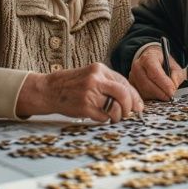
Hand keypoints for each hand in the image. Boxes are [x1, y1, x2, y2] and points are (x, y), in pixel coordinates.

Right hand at [16, 63, 142, 122]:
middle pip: (123, 94)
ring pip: (115, 108)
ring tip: (113, 116)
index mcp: (99, 69)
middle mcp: (95, 79)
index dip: (134, 96)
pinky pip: (103, 117)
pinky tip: (100, 116)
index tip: (138, 106)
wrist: (49, 89)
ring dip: (117, 116)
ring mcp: (89, 93)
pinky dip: (105, 119)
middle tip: (128, 113)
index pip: (124, 82)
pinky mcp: (84, 107)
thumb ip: (109, 83)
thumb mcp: (91, 76)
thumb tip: (132, 99)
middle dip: (129, 106)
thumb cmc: (73, 84)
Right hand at [128, 45, 186, 100]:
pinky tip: (157, 95)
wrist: (152, 60)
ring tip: (164, 95)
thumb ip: (176, 75)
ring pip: (143, 91)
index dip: (164, 84)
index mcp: (148, 58)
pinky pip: (140, 95)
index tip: (172, 91)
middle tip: (170, 97)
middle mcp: (138, 66)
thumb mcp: (174, 65)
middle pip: (147, 84)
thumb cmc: (162, 63)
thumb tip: (173, 87)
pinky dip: (150, 98)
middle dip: (160, 93)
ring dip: (155, 96)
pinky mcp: (132, 85)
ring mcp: (132, 76)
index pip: (154, 72)